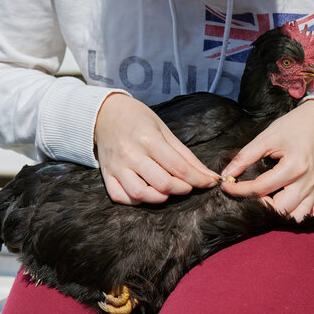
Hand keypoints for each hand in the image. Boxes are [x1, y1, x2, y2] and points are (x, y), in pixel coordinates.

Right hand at [95, 93, 218, 204]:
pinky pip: (120, 196)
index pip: (178, 167)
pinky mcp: (106, 174)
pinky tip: (146, 192)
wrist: (104, 113)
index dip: (198, 179)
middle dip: (182, 189)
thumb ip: (186, 155)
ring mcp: (117, 166)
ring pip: (140, 194)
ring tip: (167, 190)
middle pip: (162, 183)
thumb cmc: (138, 119)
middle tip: (187, 185)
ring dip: (159, 198)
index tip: (210, 182)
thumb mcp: (164, 130)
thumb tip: (208, 175)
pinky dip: (135, 200)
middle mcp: (131, 154)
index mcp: (149, 139)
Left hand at [221, 100, 313, 220]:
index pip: (261, 188)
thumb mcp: (267, 137)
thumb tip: (227, 174)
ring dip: (278, 214)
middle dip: (259, 206)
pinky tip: (284, 205)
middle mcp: (307, 182)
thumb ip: (245, 157)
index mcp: (294, 167)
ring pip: (296, 216)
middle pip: (280, 209)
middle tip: (246, 194)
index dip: (239, 190)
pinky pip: (310, 213)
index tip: (225, 186)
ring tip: (264, 201)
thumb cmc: (294, 126)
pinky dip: (296, 213)